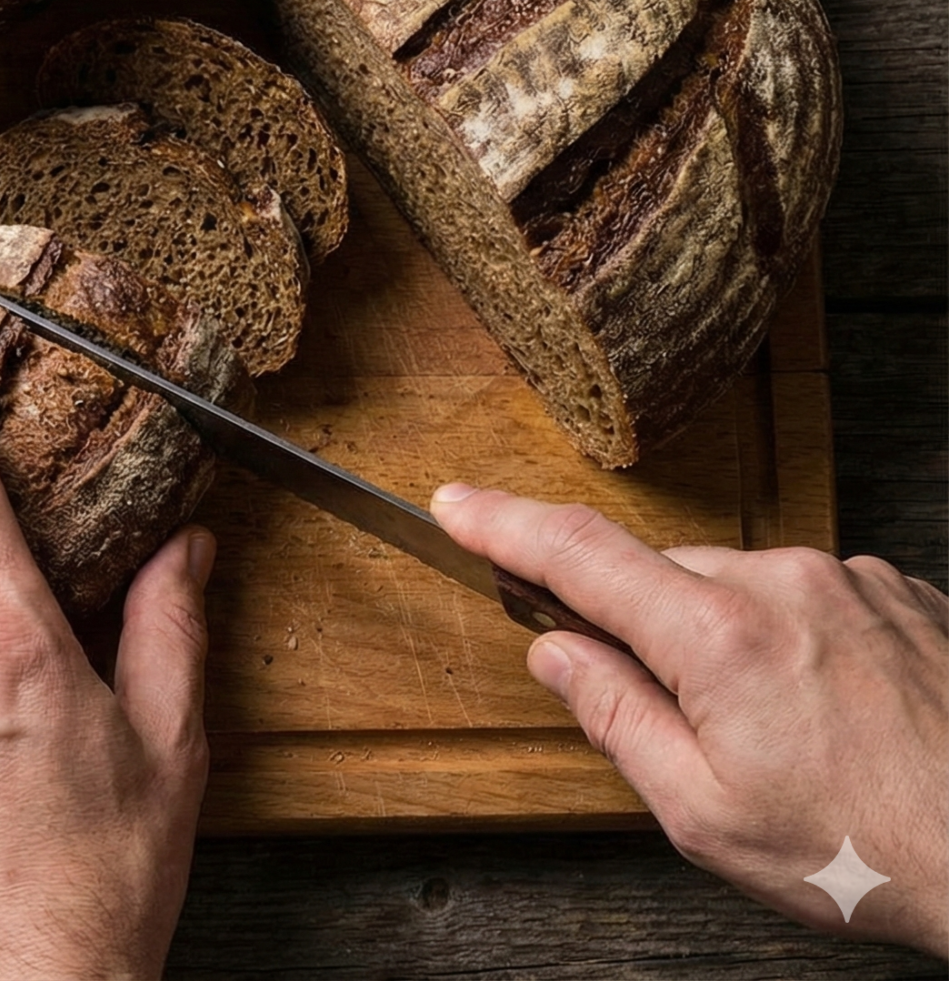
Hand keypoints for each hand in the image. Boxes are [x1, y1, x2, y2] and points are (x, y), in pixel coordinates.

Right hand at [434, 485, 948, 956]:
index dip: (503, 525)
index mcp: (720, 636)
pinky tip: (832, 720)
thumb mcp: (705, 815)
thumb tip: (559, 653)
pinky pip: (811, 600)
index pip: (579, 556)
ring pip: (740, 591)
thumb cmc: (869, 853)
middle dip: (646, 636)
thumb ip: (616, 719)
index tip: (455, 506)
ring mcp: (855, 581)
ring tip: (787, 743)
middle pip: (664, 581)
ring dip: (729, 645)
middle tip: (681, 730)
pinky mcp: (905, 594)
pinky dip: (795, 645)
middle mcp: (787, 583)